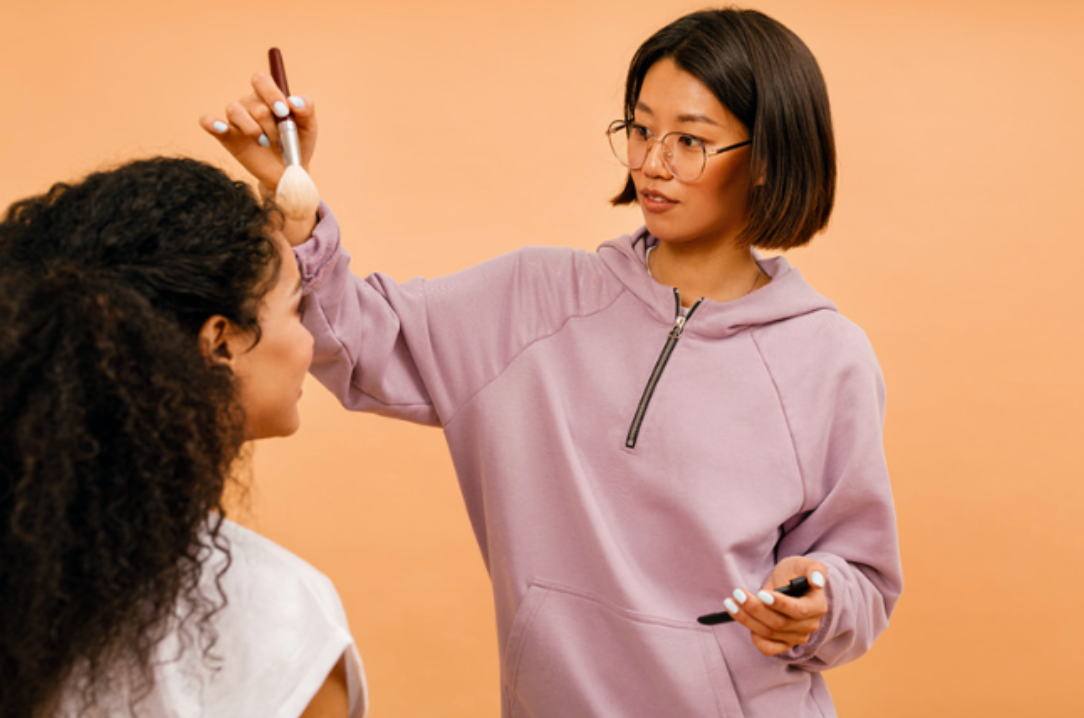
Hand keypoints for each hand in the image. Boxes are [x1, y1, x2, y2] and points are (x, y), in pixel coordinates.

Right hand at [199, 72, 317, 193]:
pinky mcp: (226, 136)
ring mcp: (236, 119)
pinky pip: (208, 122)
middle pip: (253, 101)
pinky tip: (220, 127)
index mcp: (269, 96)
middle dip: (269, 122)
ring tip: (264, 143)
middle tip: (278, 138)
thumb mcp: (309, 126)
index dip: (271, 93)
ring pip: (234, 110)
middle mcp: (250, 104)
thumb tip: (293, 100)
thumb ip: (307, 108)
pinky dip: (211, 122)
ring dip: (252, 129)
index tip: (283, 112)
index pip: (262, 81)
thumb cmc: (298, 144)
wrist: (289, 172)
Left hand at [724, 556, 827, 656]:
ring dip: (746, 618)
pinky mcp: (784, 644)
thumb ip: (815, 569)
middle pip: (779, 623)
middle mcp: (809, 625)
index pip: (799, 611)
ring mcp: (797, 637)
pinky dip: (754, 637)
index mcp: (817, 606)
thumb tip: (817, 582)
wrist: (789, 583)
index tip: (761, 593)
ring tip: (731, 602)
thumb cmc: (796, 572)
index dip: (779, 604)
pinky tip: (743, 620)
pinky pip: (768, 649)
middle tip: (738, 593)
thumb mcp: (804, 564)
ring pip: (768, 633)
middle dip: (755, 608)